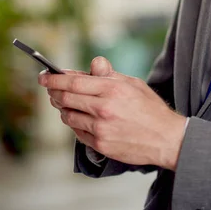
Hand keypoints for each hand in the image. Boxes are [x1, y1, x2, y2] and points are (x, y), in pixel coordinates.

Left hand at [38, 57, 186, 170]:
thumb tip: (93, 63)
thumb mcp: (133, 83)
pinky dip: (74, 123)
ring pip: (68, 116)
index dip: (54, 79)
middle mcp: (103, 109)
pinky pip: (77, 132)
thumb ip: (109, 74)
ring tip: (66, 103)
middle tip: (50, 89)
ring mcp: (100, 129)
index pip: (73, 82)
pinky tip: (80, 118)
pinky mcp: (100, 145)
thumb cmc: (150, 108)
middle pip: (65, 98)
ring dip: (63, 108)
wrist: (166, 138)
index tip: (44, 76)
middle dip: (53, 92)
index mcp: (111, 89)